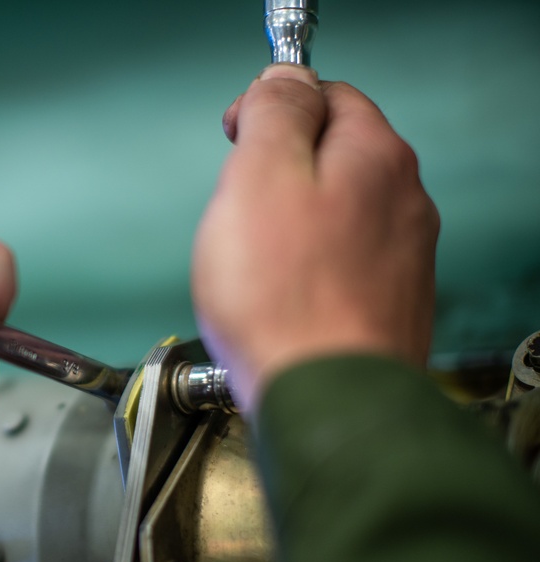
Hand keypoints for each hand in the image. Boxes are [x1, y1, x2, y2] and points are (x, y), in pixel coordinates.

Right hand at [192, 65, 439, 412]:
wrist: (323, 400)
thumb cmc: (285, 301)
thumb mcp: (258, 176)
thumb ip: (273, 113)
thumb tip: (283, 81)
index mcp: (375, 157)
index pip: (328, 94)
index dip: (272, 107)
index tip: (237, 135)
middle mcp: (402, 203)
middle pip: (332, 157)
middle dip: (278, 173)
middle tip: (238, 212)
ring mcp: (400, 258)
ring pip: (333, 215)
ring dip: (290, 227)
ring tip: (255, 264)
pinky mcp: (387, 305)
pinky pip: (338, 265)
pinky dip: (306, 272)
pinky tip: (280, 299)